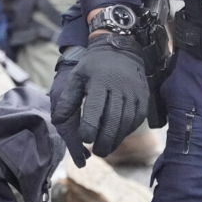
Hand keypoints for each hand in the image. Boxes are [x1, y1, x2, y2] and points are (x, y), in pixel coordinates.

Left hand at [50, 32, 148, 161]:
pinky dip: (127, 131)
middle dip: (105, 140)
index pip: (95, 109)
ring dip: (117, 139)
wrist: (120, 49)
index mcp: (100, 81)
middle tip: (97, 152)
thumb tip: (58, 120)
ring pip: (127, 121)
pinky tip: (118, 137)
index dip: (90, 127)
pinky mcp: (143, 96)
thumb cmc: (93, 66)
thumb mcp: (77, 76)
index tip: (85, 139)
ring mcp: (134, 92)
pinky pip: (137, 118)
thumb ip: (68, 98)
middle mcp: (119, 87)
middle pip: (114, 119)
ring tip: (106, 149)